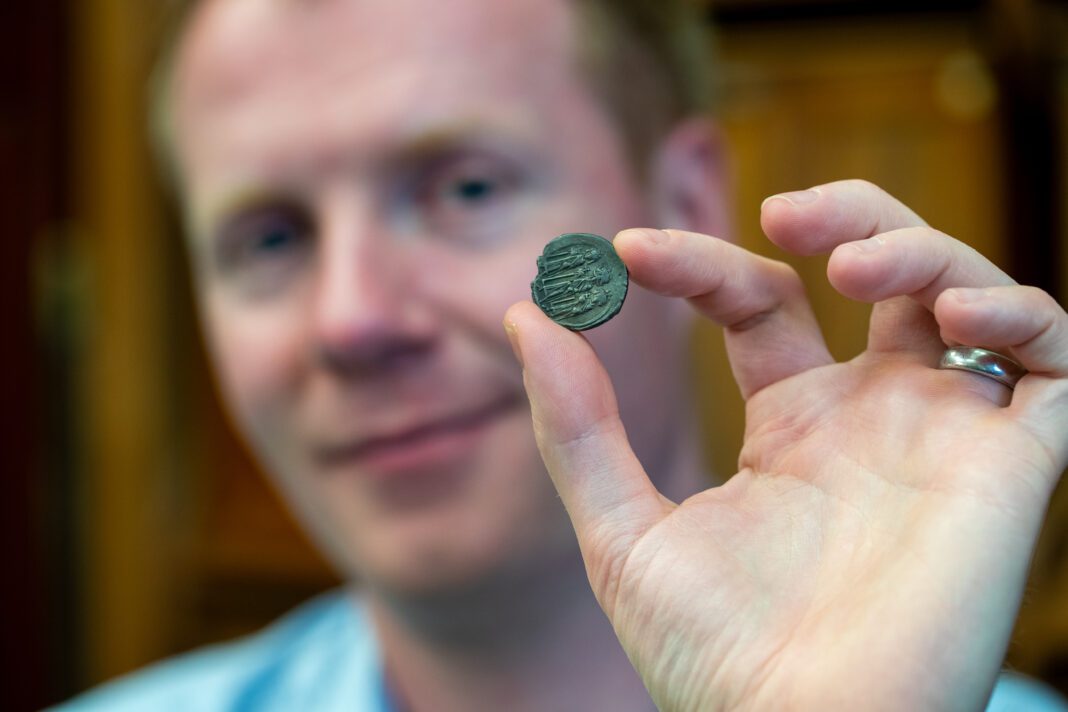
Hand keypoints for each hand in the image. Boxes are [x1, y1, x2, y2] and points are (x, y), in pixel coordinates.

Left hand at [503, 180, 1067, 710]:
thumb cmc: (712, 658)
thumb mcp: (621, 529)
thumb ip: (577, 425)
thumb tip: (525, 313)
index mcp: (791, 426)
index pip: (757, 301)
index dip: (697, 262)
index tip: (620, 252)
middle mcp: (873, 418)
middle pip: (882, 271)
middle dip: (843, 214)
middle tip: (779, 209)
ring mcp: (943, 435)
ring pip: (964, 292)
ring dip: (917, 248)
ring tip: (845, 264)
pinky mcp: (1011, 467)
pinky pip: (1054, 362)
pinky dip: (1021, 312)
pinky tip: (953, 311)